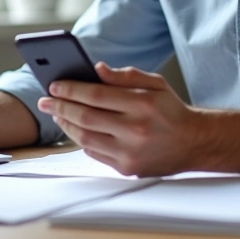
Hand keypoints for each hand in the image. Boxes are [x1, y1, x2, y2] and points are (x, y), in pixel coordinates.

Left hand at [38, 62, 204, 176]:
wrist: (194, 143)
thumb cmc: (171, 111)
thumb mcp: (155, 83)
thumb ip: (124, 76)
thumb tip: (95, 69)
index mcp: (142, 104)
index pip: (95, 95)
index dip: (70, 89)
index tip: (54, 85)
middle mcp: (135, 130)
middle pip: (85, 117)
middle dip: (60, 107)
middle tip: (45, 100)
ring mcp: (130, 153)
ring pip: (84, 138)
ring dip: (66, 124)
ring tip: (57, 113)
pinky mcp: (127, 169)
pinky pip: (94, 153)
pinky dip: (80, 140)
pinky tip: (75, 129)